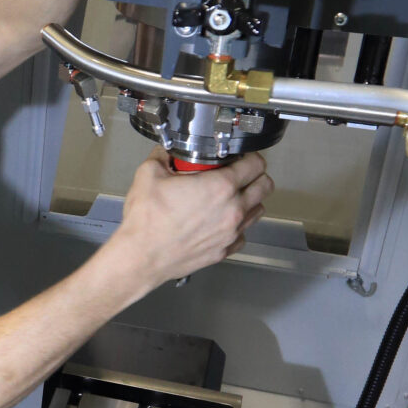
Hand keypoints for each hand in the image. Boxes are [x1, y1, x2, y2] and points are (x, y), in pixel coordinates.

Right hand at [104, 150, 272, 292]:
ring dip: (249, 200)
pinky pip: (242, 235)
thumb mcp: (149, 174)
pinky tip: (220, 221)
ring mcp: (231, 233)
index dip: (251, 156)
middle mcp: (233, 210)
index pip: (256, 165)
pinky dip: (237, 226)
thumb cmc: (147, 220)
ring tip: (229, 198)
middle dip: (256, 176)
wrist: (141, 257)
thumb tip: (166, 150)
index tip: (241, 157)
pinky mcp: (223, 251)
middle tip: (239, 174)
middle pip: (265, 186)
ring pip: (258, 211)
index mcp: (220, 186)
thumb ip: (163, 155)